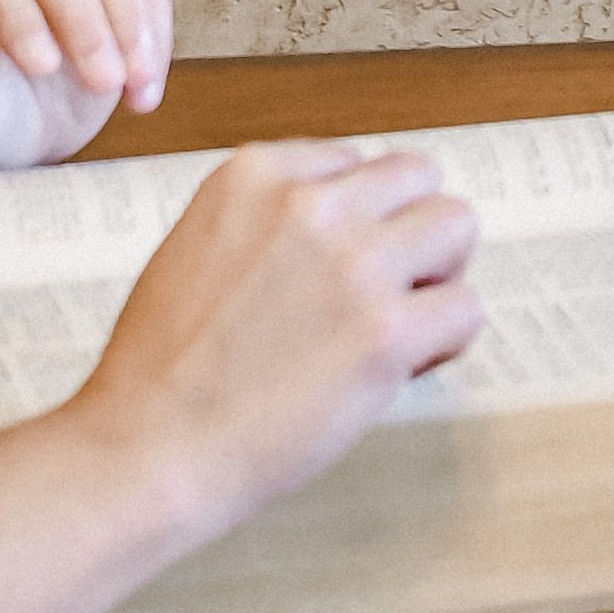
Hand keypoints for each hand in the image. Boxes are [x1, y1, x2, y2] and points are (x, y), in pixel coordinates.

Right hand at [66, 142, 481, 538]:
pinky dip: (445, 341)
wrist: (147, 450)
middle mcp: (311, 205)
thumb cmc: (162, 371)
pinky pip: (466, 308)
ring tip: (397, 324)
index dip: (355, 219)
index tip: (330, 269)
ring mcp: (353, 264)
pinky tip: (402, 368)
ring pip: (457, 225)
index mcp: (255, 174)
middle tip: (381, 292)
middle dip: (407, 232)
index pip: (354, 162)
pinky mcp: (386, 332)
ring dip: (438, 275)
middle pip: (418, 177)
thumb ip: (265, 219)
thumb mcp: (196, 246)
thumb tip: (337, 225)